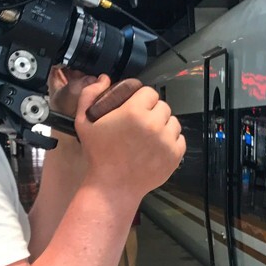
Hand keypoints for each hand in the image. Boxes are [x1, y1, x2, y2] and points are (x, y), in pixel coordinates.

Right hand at [75, 76, 185, 197]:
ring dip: (163, 125)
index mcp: (134, 112)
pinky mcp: (175, 156)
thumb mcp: (84, 122)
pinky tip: (158, 145)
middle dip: (153, 111)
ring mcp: (167, 141)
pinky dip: (171, 140)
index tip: (136, 105)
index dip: (142, 97)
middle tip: (141, 122)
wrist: (113, 186)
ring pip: (173, 122)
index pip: (149, 92)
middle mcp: (154, 124)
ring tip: (150, 134)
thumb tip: (104, 79)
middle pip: (162, 106)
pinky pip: (180, 139)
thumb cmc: (98, 155)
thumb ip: (90, 95)